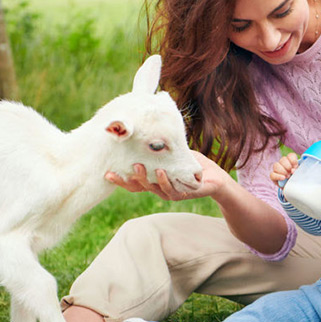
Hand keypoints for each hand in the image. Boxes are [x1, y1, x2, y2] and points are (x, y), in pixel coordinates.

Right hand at [105, 150, 227, 201]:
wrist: (214, 175)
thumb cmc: (191, 162)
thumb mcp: (171, 150)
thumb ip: (157, 144)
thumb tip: (141, 127)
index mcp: (153, 179)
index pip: (132, 182)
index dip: (119, 180)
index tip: (106, 172)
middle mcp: (158, 188)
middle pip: (138, 188)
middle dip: (126, 181)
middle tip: (116, 170)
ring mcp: (170, 193)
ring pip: (152, 189)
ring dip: (144, 178)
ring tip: (138, 166)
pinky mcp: (183, 194)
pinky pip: (170, 190)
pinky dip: (164, 181)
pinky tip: (161, 172)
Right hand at [270, 153, 298, 186]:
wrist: (292, 188)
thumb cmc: (297, 179)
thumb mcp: (299, 174)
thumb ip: (297, 171)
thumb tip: (293, 170)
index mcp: (291, 161)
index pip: (290, 155)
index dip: (293, 160)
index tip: (296, 166)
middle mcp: (283, 163)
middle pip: (283, 159)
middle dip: (288, 166)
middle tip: (291, 172)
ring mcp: (277, 169)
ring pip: (276, 165)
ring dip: (282, 170)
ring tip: (288, 176)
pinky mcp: (273, 176)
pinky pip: (272, 174)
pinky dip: (278, 176)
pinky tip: (283, 178)